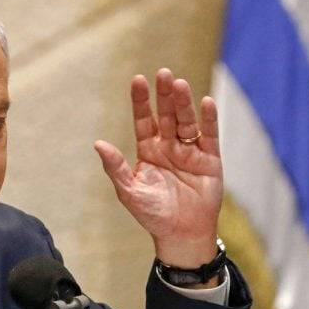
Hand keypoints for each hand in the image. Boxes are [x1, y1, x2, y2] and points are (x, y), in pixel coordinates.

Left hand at [95, 68, 221, 269]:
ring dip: (183, 103)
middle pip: (166, 115)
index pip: (144, 120)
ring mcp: (190, 151)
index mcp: (148, 151)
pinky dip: (207, 119)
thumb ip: (115, 167)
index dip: (141, 101)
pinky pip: (209, 135)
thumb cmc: (152, 214)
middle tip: (162, 73)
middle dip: (164, 95)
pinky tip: (205, 102)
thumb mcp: (129, 191)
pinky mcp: (210, 159)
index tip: (137, 80)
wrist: (181, 235)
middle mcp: (169, 146)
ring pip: (186, 121)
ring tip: (179, 84)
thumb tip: (98, 144)